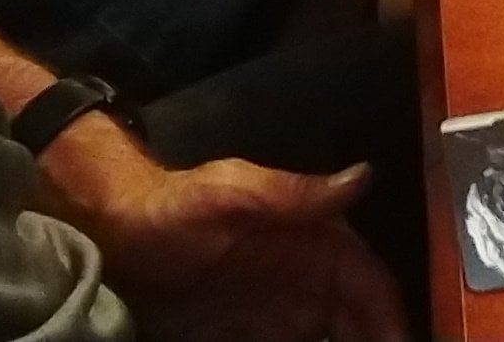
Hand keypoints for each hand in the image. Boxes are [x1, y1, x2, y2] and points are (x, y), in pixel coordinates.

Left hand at [46, 119, 405, 341]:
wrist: (110, 236)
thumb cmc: (173, 211)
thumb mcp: (231, 195)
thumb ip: (294, 194)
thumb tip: (364, 178)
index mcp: (314, 241)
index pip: (370, 285)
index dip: (393, 319)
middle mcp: (308, 279)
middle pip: (361, 322)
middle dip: (380, 340)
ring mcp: (281, 313)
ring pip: (335, 339)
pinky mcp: (252, 337)